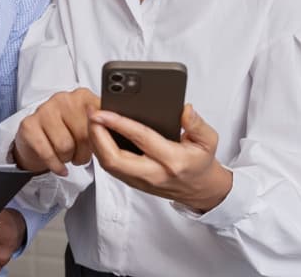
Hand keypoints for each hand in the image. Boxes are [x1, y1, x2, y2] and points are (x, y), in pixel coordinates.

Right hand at [13, 88, 98, 175]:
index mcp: (83, 96)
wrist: (36, 140)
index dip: (101, 139)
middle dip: (85, 153)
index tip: (99, 147)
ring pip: (65, 145)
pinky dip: (56, 165)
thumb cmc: (67, 133)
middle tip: (81, 155)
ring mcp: (44, 110)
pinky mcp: (29, 125)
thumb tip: (118, 132)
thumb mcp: (89, 126)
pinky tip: (59, 166)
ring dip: (69, 158)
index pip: (100, 119)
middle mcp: (63, 99)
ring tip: (68, 156)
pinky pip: (47, 153)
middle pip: (84, 135)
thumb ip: (103, 126)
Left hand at [89, 104, 231, 212]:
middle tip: (91, 115)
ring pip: (109, 165)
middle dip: (97, 136)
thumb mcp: (208, 140)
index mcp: (172, 160)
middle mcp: (154, 173)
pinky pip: (112, 168)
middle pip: (114, 159)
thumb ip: (196, 123)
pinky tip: (99, 134)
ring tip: (92, 120)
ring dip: (96, 142)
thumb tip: (185, 109)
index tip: (104, 112)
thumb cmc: (202, 163)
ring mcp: (142, 181)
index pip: (141, 139)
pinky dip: (101, 150)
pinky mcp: (134, 183)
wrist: (201, 190)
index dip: (119, 124)